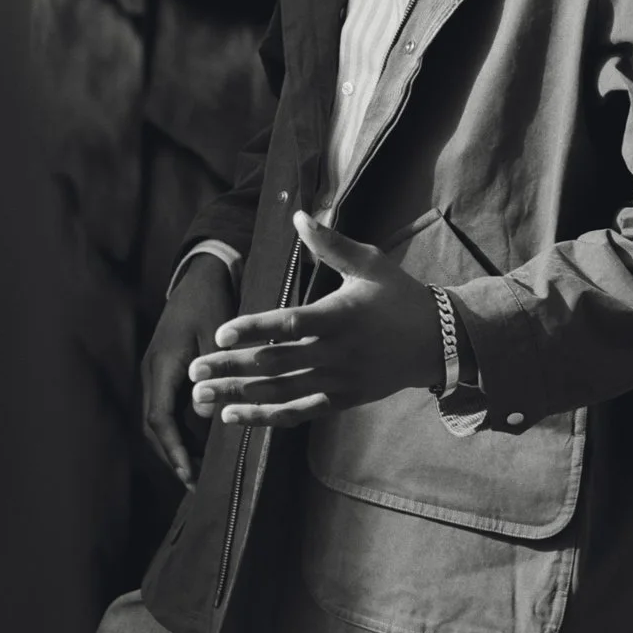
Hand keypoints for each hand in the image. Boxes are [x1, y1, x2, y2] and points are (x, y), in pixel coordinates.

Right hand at [142, 253, 234, 487]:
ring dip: (174, 444)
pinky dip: (177, 429)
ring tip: (198, 468)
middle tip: (195, 481)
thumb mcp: (216, 334)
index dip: (174, 449)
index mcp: (163, 366)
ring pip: (158, 419)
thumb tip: (206, 415)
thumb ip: (213, 373)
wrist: (200, 276)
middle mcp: (153, 372)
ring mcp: (155, 372)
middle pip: (154, 426)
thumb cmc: (212, 303)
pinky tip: (197, 440)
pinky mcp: (164, 370)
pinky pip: (165, 407)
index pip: (161, 419)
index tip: (189, 474)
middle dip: (172, 455)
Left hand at [189, 212, 441, 429]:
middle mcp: (336, 353)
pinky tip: (233, 417)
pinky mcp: (341, 401)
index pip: (290, 325)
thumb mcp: (370, 263)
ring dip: (238, 396)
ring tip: (201, 397)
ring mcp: (338, 381)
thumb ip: (330, 243)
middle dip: (231, 367)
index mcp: (339, 317)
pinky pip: (298, 412)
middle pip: (276, 365)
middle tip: (194, 370)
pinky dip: (265, 418)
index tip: (221, 332)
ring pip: (281, 393)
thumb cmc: (399, 296)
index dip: (254, 329)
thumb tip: (298, 214)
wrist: (438, 342)